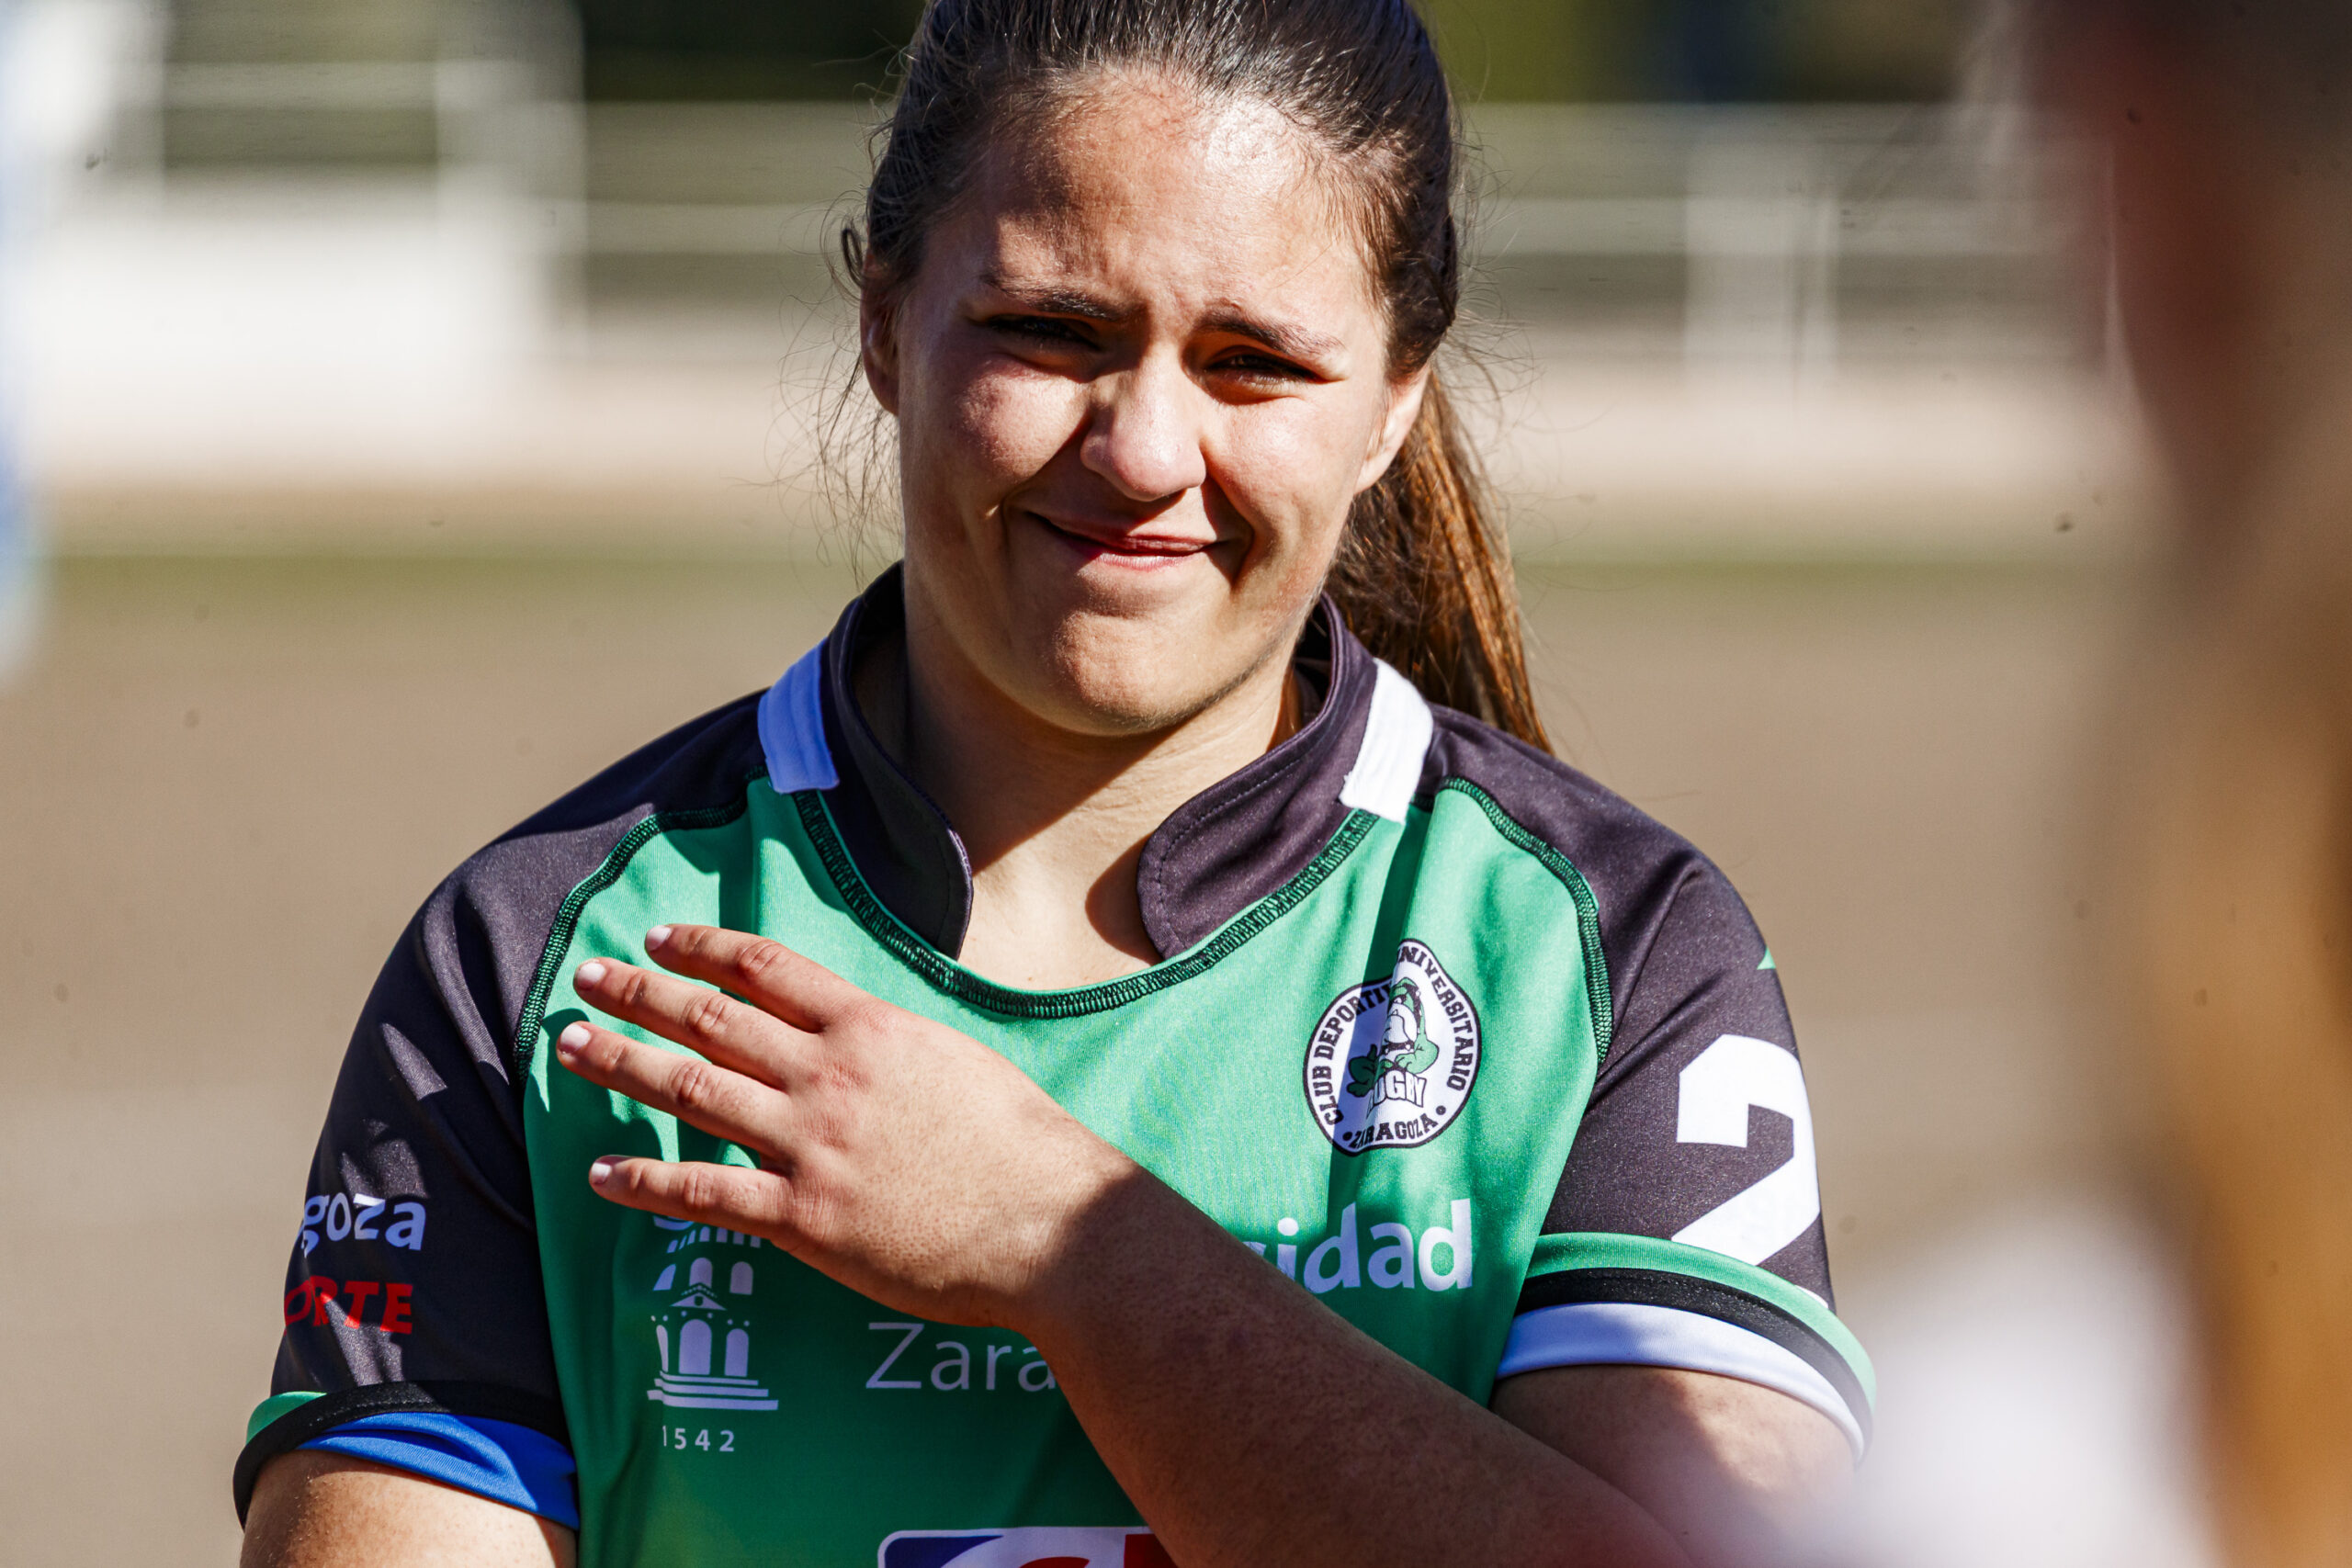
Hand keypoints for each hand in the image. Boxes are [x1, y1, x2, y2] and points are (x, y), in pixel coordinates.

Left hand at [556, 924, 1135, 1330]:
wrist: (1049, 1224)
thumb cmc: (1021, 1146)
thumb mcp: (958, 1061)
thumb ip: (894, 1045)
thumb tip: (858, 1034)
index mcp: (869, 1028)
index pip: (766, 969)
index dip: (702, 949)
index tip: (659, 939)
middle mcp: (828, 1074)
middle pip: (711, 1017)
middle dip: (640, 992)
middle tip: (587, 977)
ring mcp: (809, 1144)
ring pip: (690, 1088)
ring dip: (622, 1062)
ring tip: (571, 1045)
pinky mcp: (803, 1216)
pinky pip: (703, 1192)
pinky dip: (645, 1179)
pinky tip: (602, 1171)